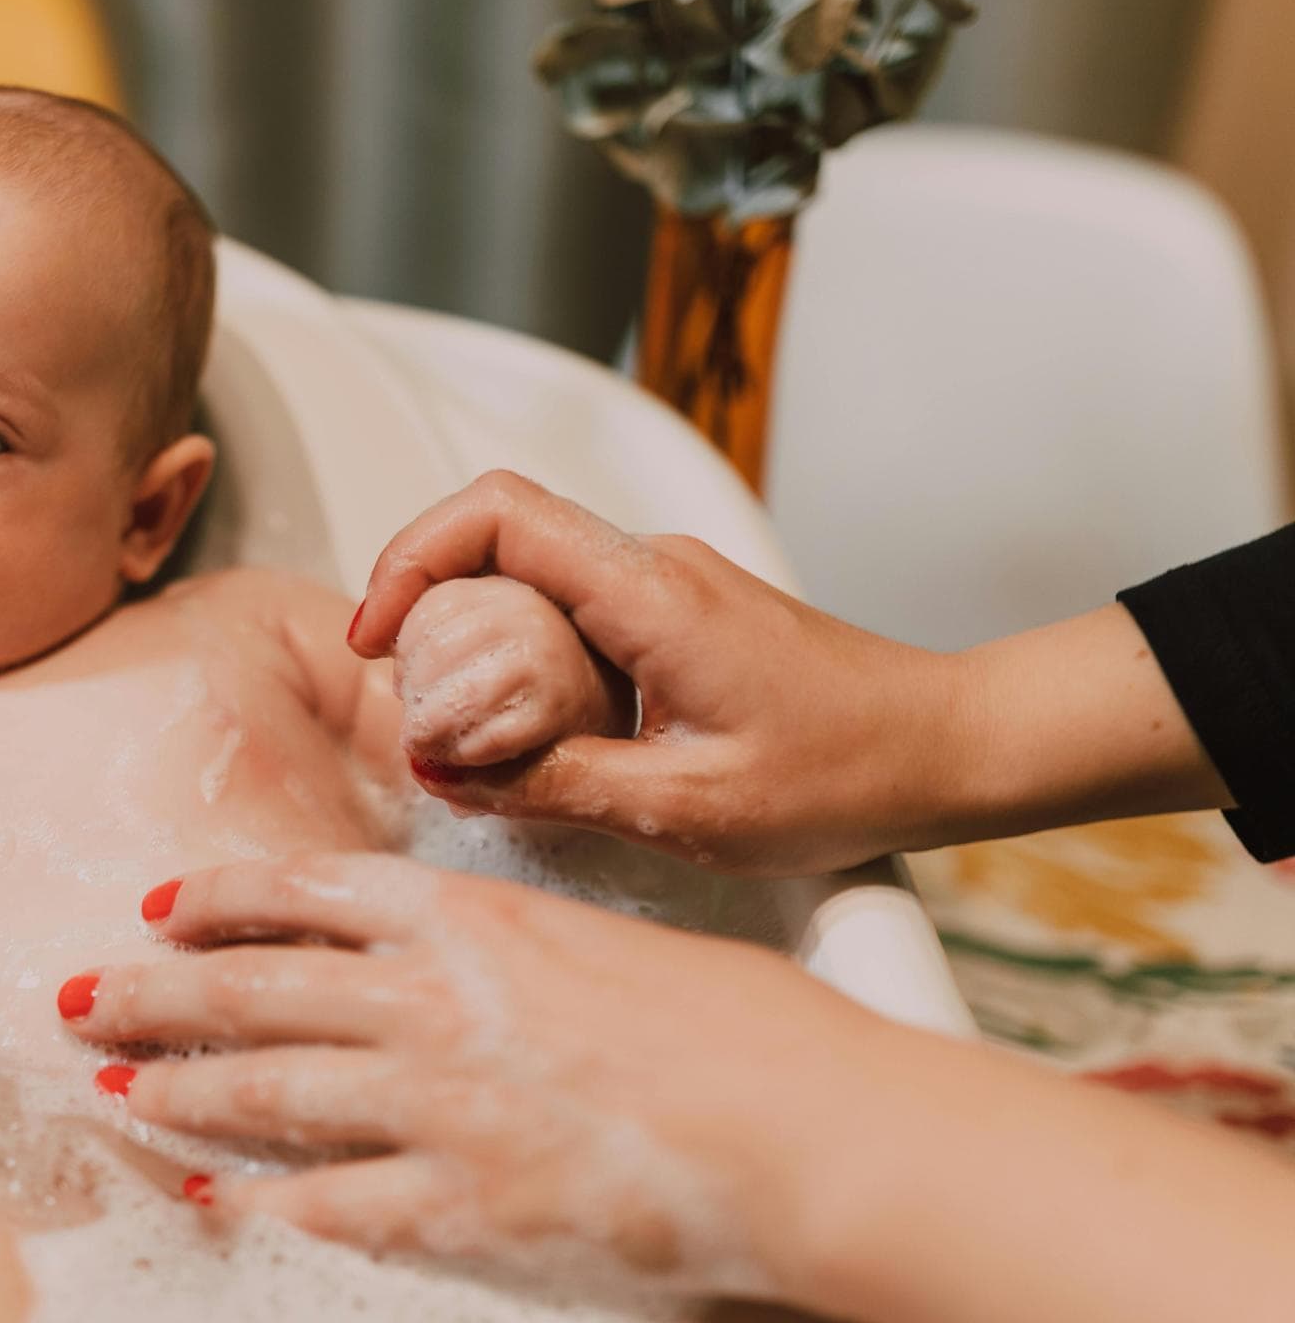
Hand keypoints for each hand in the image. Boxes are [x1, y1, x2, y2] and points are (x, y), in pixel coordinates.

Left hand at [57, 853, 888, 1296]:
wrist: (806, 1121)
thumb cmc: (743, 1026)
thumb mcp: (614, 946)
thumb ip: (517, 953)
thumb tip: (464, 965)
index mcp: (480, 918)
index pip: (317, 893)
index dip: (227, 898)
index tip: (166, 903)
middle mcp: (438, 998)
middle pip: (261, 986)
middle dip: (158, 991)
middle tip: (81, 996)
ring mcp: (443, 1101)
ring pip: (271, 1087)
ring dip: (181, 1084)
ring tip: (114, 1084)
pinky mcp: (465, 1201)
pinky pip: (332, 1204)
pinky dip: (259, 1202)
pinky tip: (208, 1197)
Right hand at [348, 471, 1224, 874]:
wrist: (948, 745)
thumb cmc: (847, 772)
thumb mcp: (688, 808)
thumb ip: (556, 788)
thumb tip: (449, 773)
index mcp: (651, 595)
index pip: (500, 514)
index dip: (413, 556)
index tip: (375, 635)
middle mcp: (653, 568)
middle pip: (498, 537)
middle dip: (426, 602)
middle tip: (400, 693)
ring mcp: (666, 587)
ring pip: (531, 576)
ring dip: (475, 637)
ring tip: (456, 728)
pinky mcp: (676, 617)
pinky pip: (572, 612)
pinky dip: (525, 658)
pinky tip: (526, 732)